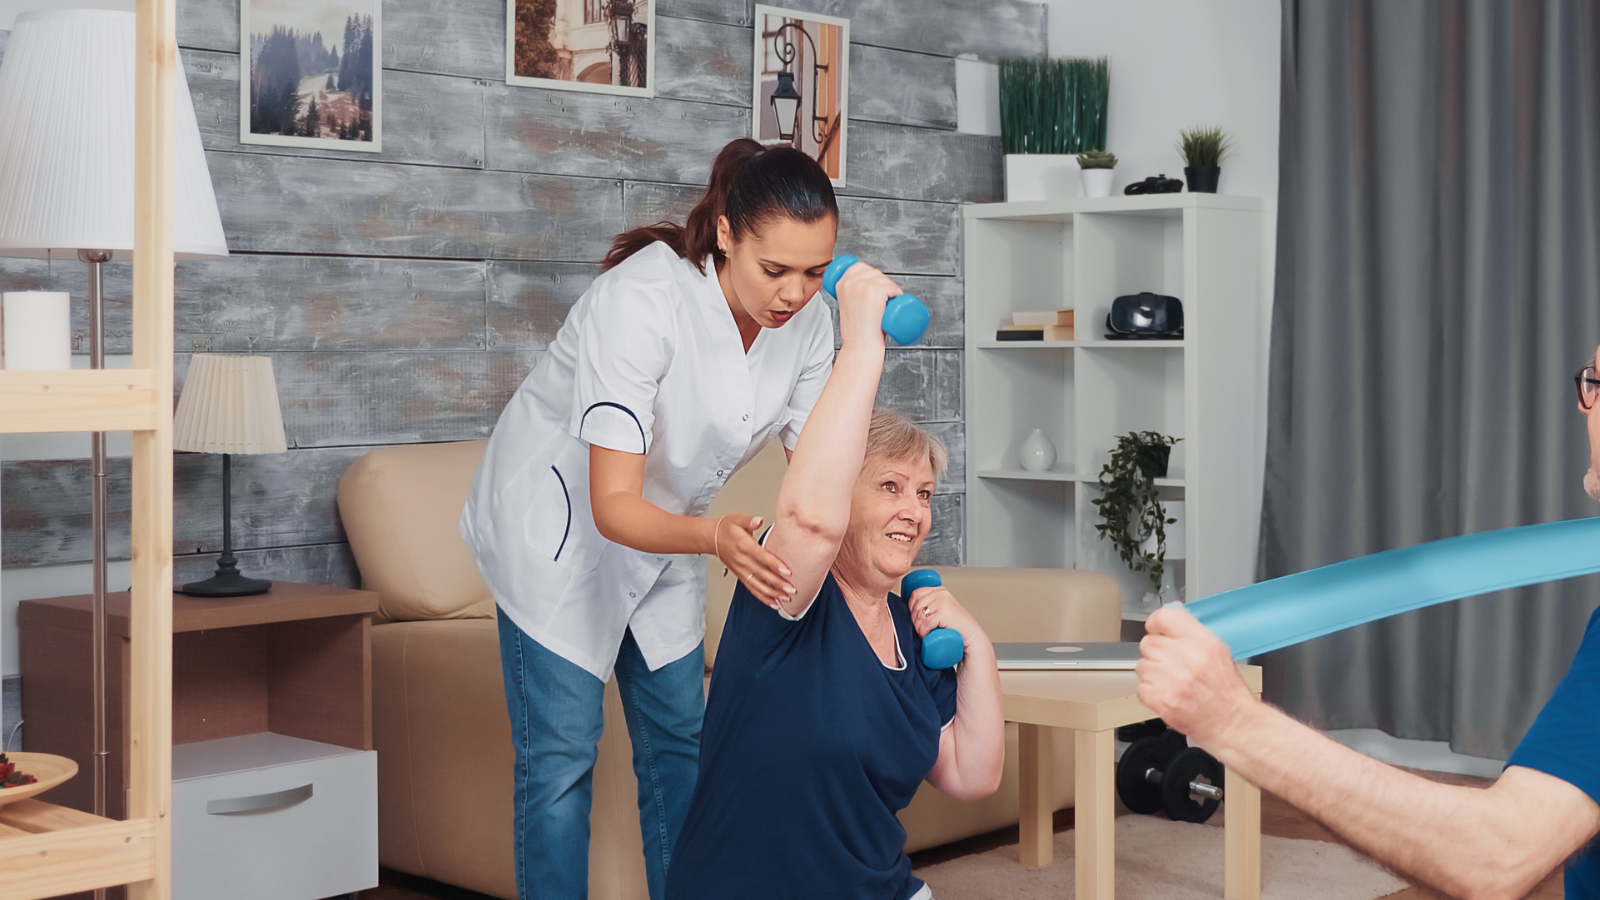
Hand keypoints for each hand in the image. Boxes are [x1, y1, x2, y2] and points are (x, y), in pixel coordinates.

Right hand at [713, 513, 793, 607]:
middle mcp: (742, 560)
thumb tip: (758, 520)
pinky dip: (763, 598)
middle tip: (792, 588)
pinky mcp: (741, 576)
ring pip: (758, 585)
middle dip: (777, 583)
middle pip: (762, 574)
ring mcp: (741, 570)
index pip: (761, 556)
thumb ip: (749, 520)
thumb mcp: (737, 519)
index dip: (774, 564)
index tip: (787, 571)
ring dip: (772, 593)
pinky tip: (774, 603)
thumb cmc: (727, 528)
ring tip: (786, 598)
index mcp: (743, 545)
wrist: (712, 539)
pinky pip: (752, 589)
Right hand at [832, 260, 896, 348]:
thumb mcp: (847, 308)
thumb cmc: (855, 332)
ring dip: (892, 288)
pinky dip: (897, 292)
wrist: (860, 345)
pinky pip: (891, 287)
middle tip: (885, 298)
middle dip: (884, 282)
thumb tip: (861, 294)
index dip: (871, 275)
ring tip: (889, 302)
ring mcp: (862, 286)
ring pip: (884, 280)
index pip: (860, 267)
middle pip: (874, 273)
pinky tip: (896, 298)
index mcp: (841, 283)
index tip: (876, 285)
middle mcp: (850, 282)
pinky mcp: (875, 291)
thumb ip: (851, 297)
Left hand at [906, 583, 988, 652]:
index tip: (915, 618)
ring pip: (919, 615)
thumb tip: (909, 609)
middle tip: (921, 630)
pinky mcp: (944, 612)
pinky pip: (925, 623)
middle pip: (916, 605)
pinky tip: (927, 636)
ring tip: (924, 633)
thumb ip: (931, 604)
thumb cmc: (956, 625)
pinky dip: (923, 632)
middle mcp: (941, 593)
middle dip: (914, 620)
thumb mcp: (942, 608)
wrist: (971, 636)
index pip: (916, 594)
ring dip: (918, 628)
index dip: (911, 608)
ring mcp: (942, 601)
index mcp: (939, 590)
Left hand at [1135, 605, 1256, 745]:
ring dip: (1153, 674)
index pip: (1163, 617)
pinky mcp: (1160, 698)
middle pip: (1148, 643)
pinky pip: (1141, 687)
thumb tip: (1170, 613)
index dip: (1156, 624)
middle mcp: (1186, 657)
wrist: (1230, 722)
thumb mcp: (1217, 651)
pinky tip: (1169, 695)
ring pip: (1142, 665)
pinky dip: (1151, 693)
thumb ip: (1190, 631)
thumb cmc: (1225, 691)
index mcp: (1202, 642)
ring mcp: (1171, 679)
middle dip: (1157, 654)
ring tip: (1173, 682)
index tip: (1157, 631)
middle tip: (1173, 666)